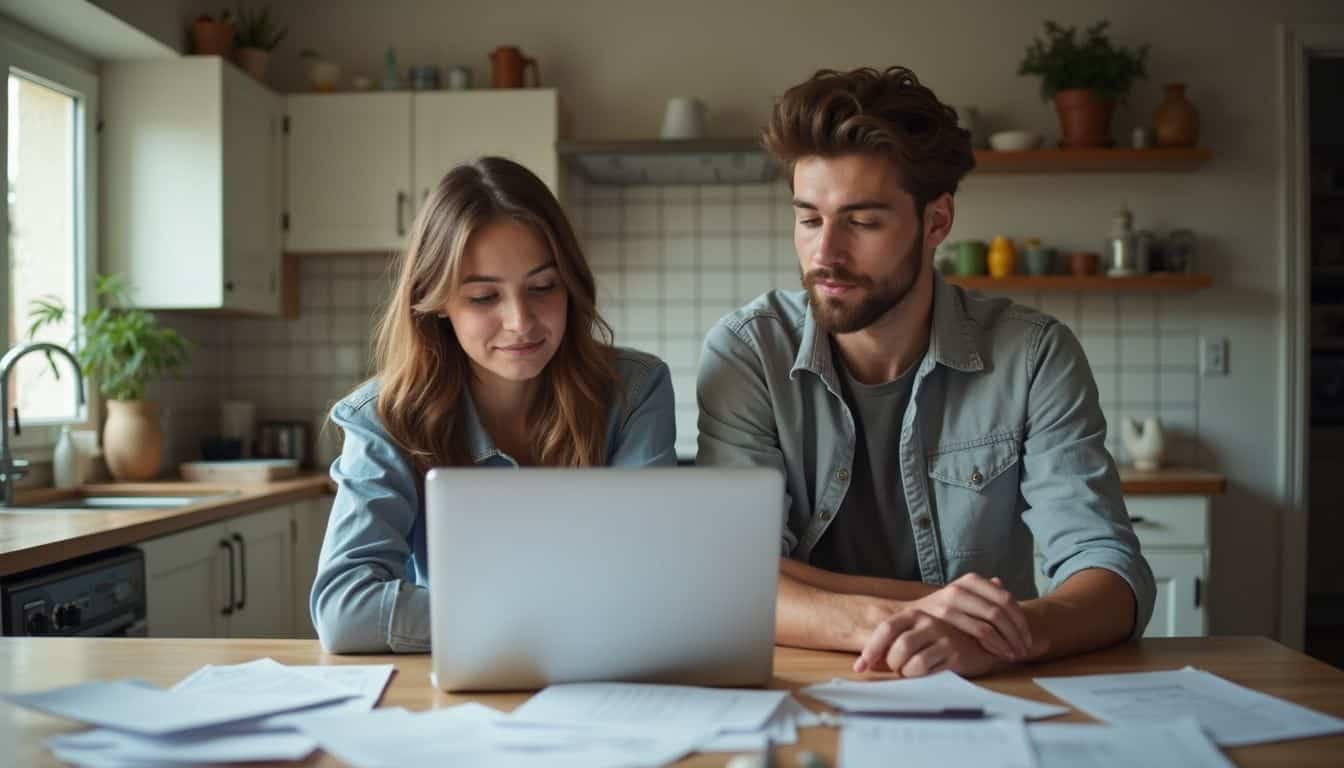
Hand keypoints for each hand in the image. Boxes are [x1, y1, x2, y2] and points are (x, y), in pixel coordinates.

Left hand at [853, 609, 1001, 677]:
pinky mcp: (956, 654)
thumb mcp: (916, 632)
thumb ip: (891, 643)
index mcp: (914, 613)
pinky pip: (929, 671)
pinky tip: (927, 674)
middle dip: (893, 664)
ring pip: (912, 662)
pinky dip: (920, 678)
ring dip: (907, 673)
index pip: (885, 628)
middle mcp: (928, 621)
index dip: (870, 650)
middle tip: (898, 669)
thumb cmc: (941, 637)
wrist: (982, 638)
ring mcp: (944, 637)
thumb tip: (864, 664)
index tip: (860, 667)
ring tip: (913, 672)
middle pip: (898, 648)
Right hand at [906, 573, 1032, 659]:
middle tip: (1025, 650)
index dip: (1020, 620)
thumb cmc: (940, 612)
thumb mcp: (962, 596)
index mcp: (971, 580)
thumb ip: (982, 592)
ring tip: (1014, 655)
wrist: (908, 620)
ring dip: (1008, 642)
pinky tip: (999, 654)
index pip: (1006, 599)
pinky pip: (979, 631)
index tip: (1027, 638)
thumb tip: (1001, 582)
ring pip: (992, 622)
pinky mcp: (945, 618)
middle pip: (1002, 610)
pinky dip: (994, 644)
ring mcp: (952, 601)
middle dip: (1017, 633)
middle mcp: (962, 587)